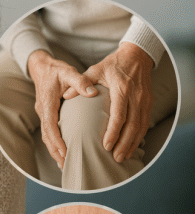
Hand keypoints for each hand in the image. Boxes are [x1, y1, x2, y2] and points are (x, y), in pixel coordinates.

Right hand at [26, 50, 97, 167]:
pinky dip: (54, 143)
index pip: (50, 125)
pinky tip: (62, 151)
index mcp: (47, 102)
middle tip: (66, 164)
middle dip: (55, 151)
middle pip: (46, 136)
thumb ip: (80, 81)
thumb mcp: (68, 72)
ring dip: (54, 150)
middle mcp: (43, 110)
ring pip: (46, 136)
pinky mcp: (46, 114)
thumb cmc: (56, 70)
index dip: (57, 140)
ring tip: (64, 163)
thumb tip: (92, 92)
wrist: (41, 66)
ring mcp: (43, 113)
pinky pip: (48, 132)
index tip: (65, 151)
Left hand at [63, 43, 153, 162]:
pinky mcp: (149, 103)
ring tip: (122, 156)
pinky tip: (131, 145)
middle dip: (124, 143)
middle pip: (133, 125)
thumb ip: (81, 82)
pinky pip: (145, 123)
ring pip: (141, 126)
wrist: (136, 56)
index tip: (106, 145)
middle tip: (115, 157)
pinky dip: (139, 136)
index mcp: (122, 89)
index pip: (119, 115)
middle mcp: (136, 96)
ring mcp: (145, 100)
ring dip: (132, 143)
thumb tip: (65, 95)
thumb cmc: (112, 64)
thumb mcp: (95, 69)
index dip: (113, 132)